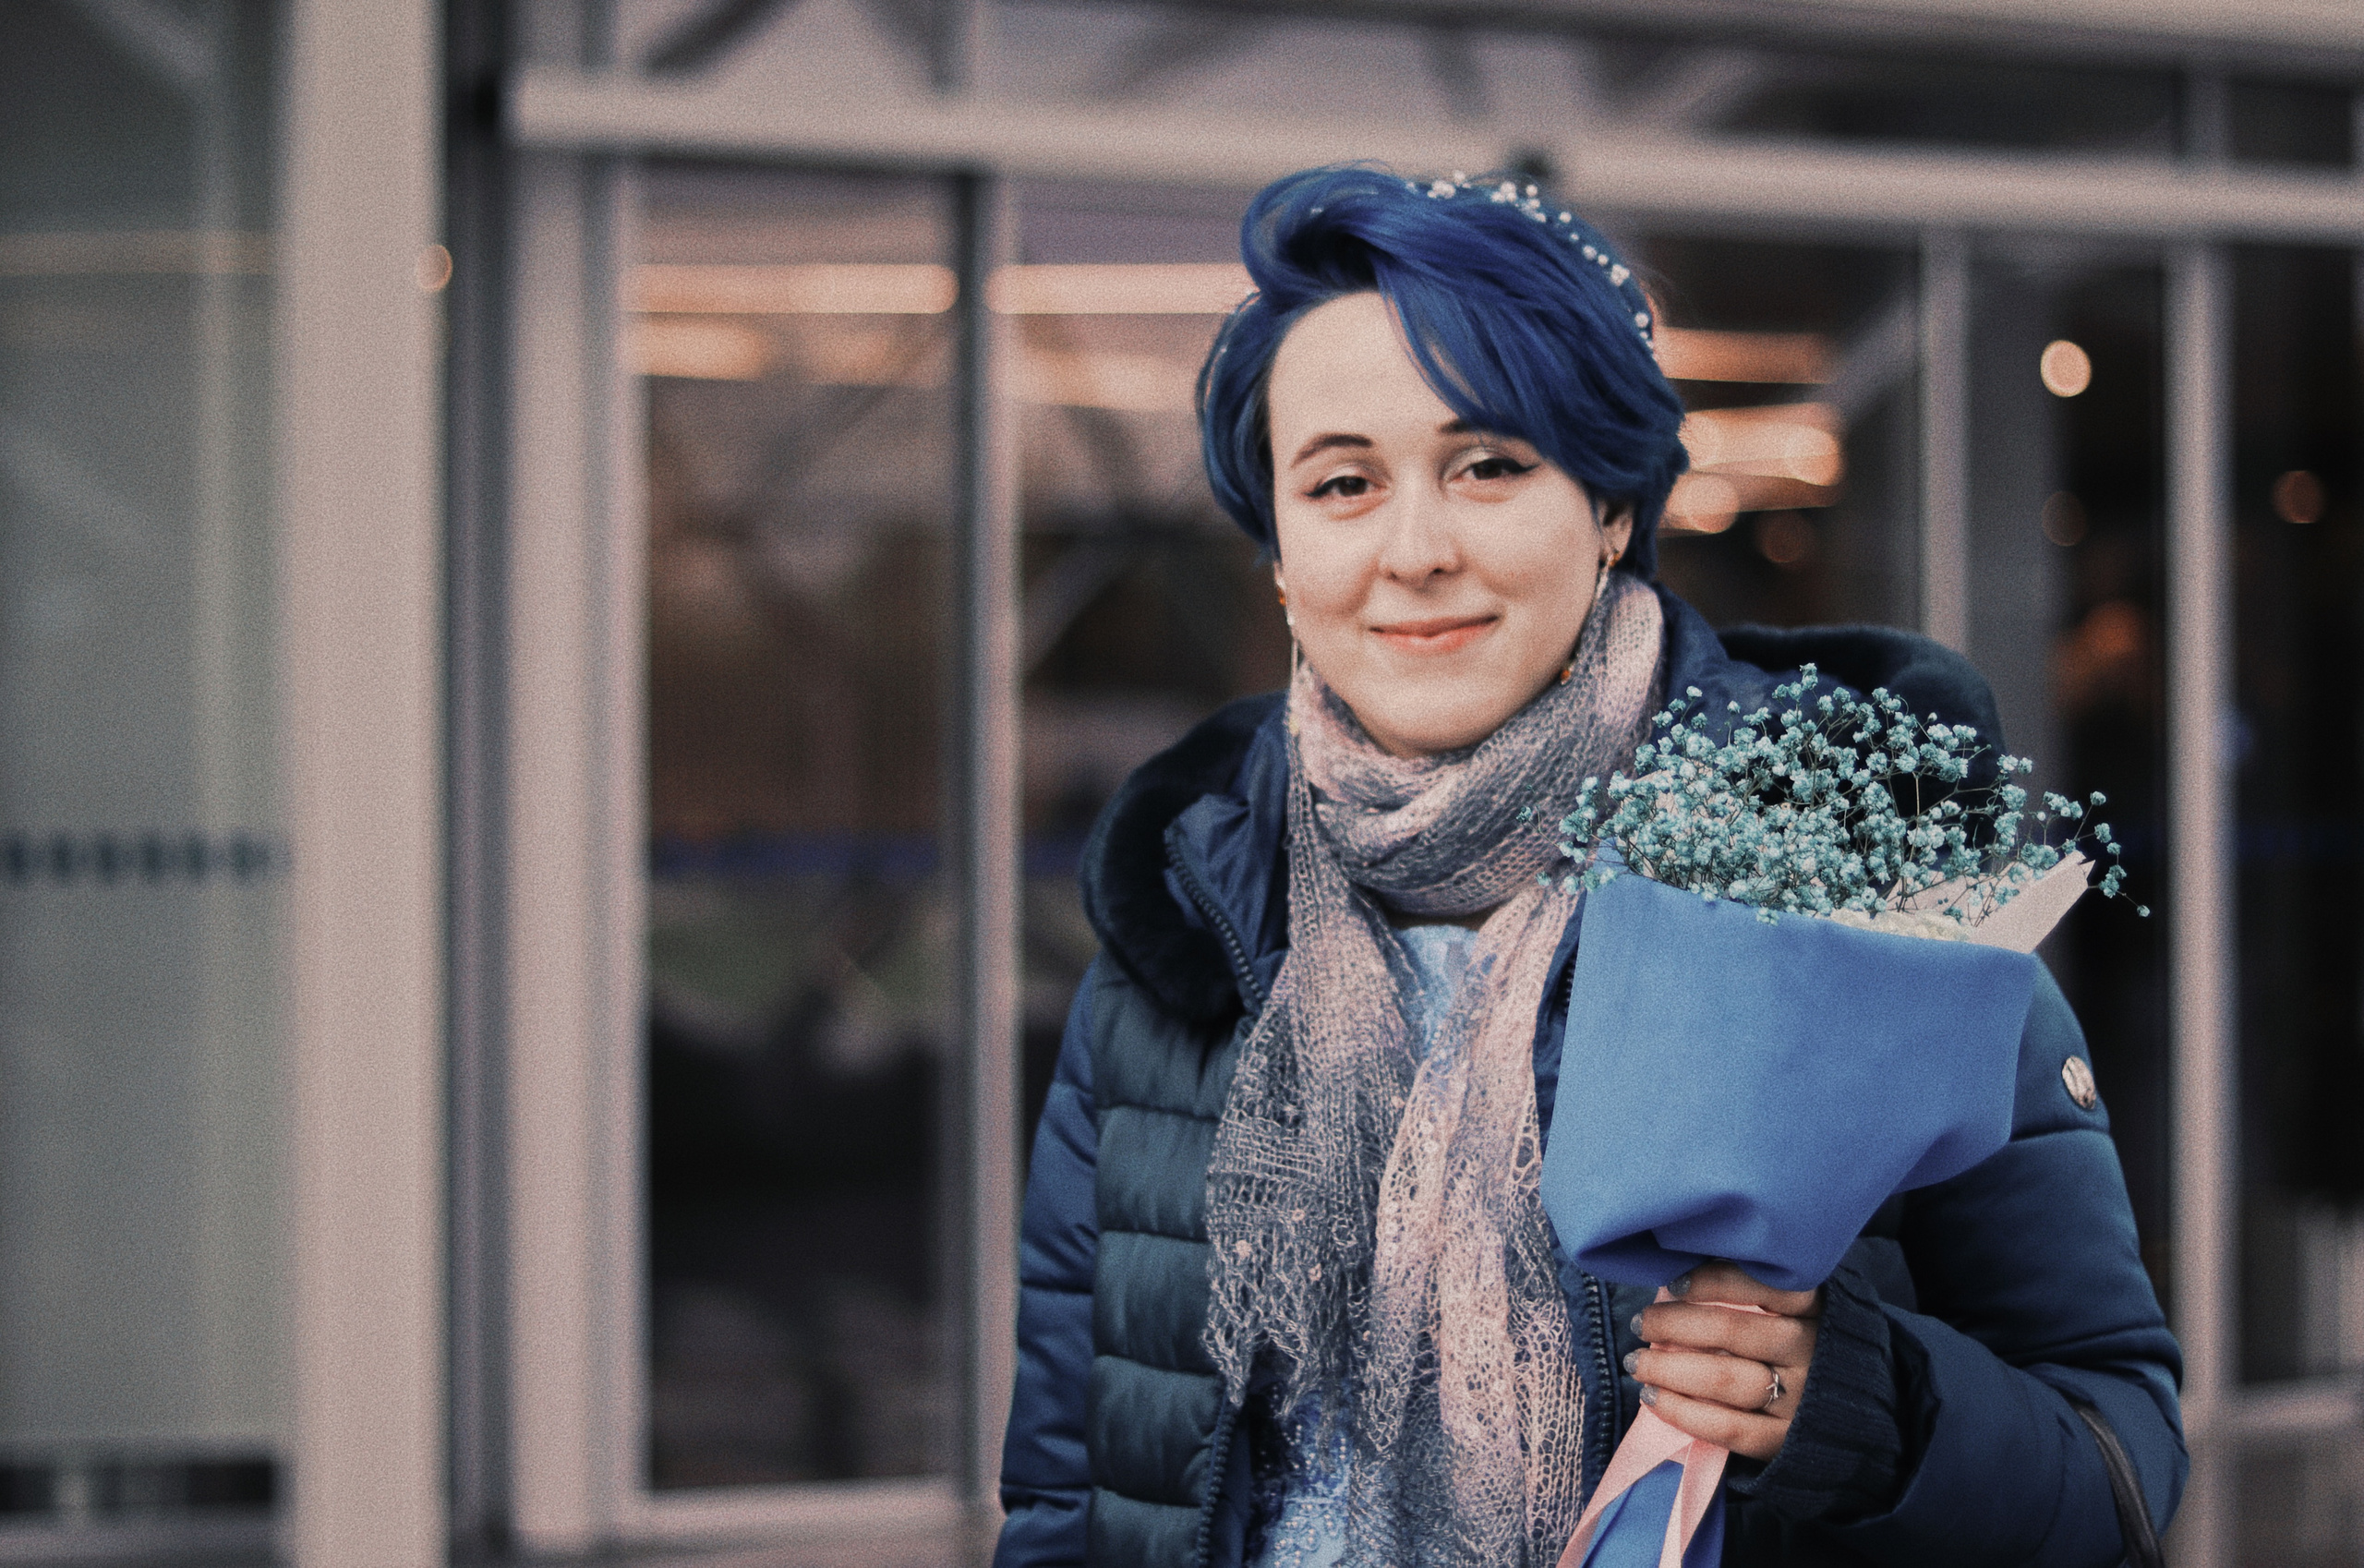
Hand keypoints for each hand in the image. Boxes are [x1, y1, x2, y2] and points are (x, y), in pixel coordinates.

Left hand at [1627, 1260, 1820, 1461]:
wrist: (1862, 1418)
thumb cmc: (1814, 1347)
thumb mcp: (1807, 1310)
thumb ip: (1763, 1291)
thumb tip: (1685, 1277)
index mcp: (1818, 1310)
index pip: (1764, 1286)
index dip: (1713, 1281)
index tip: (1673, 1283)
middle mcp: (1813, 1351)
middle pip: (1732, 1332)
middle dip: (1674, 1324)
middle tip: (1641, 1322)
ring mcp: (1802, 1400)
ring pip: (1724, 1379)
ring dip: (1669, 1369)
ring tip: (1636, 1363)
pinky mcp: (1786, 1441)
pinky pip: (1728, 1427)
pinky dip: (1682, 1412)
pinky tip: (1652, 1399)